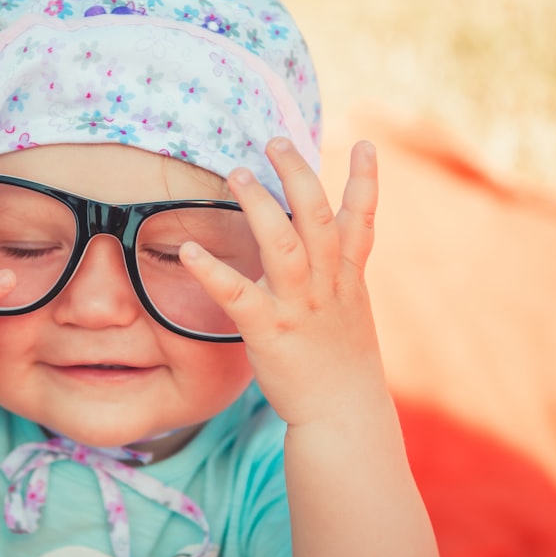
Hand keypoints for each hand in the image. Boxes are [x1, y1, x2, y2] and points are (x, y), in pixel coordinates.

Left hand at [181, 138, 382, 426]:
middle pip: (317, 219)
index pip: (362, 221)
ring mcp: (300, 307)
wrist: (344, 415)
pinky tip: (189, 249)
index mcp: (347, 278)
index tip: (366, 143)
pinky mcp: (270, 332)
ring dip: (261, 205)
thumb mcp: (350, 310)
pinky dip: (213, 270)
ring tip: (237, 173)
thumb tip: (320, 245)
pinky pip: (238, 295)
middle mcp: (327, 285)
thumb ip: (336, 273)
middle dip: (298, 175)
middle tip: (276, 141)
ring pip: (284, 245)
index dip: (365, 181)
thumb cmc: (341, 362)